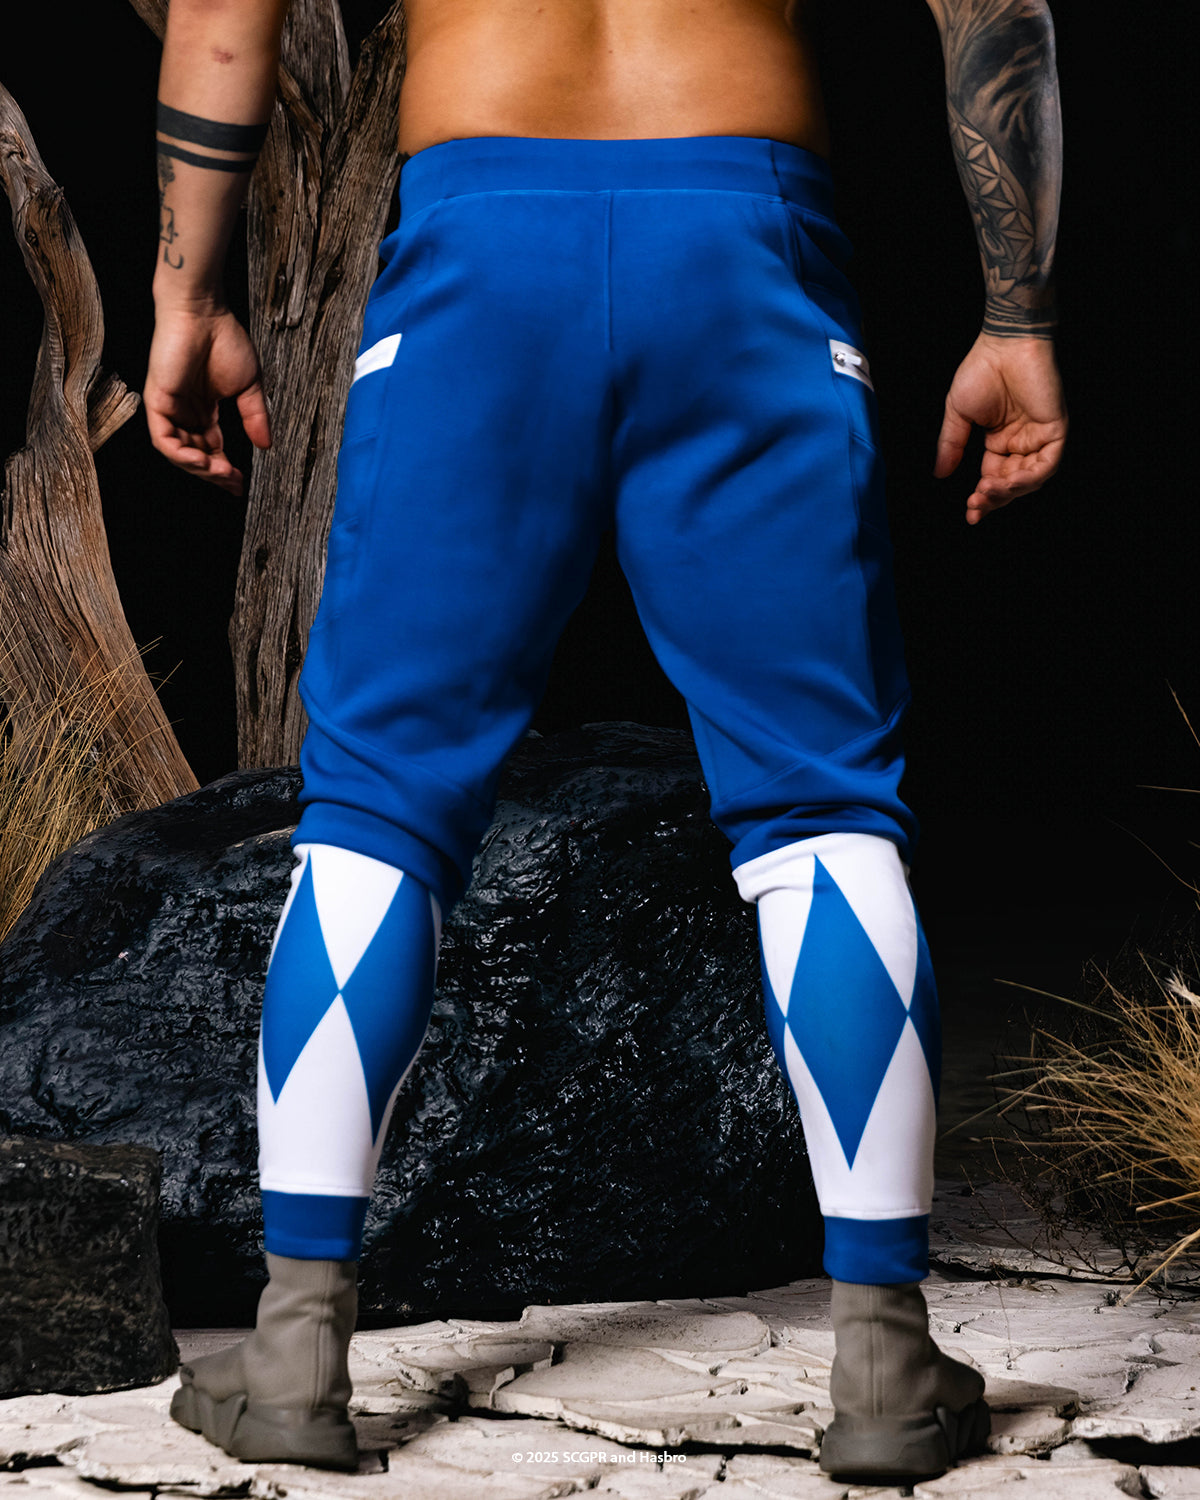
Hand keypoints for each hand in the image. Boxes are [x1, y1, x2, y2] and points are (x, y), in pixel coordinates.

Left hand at [143, 302, 270, 496]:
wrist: (203, 312)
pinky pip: (163, 440)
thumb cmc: (223, 339)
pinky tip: (202, 461)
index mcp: (205, 409)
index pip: (212, 448)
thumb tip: (266, 445)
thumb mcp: (248, 386)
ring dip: (200, 468)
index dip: (225, 469)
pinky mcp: (157, 402)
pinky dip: (181, 455)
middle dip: (214, 474)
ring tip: (222, 474)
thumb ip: (255, 417)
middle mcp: (185, 412)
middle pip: (196, 455)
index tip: (241, 484)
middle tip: (233, 484)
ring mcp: (169, 408)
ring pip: (178, 453)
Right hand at [935, 333, 1066, 524]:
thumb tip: (940, 473)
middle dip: (994, 499)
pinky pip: (1048, 464)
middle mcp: (1021, 442)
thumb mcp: (958, 414)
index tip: (971, 513)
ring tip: (986, 492)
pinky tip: (1008, 482)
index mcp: (1000, 441)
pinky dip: (1029, 478)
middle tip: (976, 505)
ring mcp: (1039, 436)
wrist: (1003, 344)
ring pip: (1031, 479)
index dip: (984, 498)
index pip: (995, 478)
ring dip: (1010, 492)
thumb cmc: (981, 370)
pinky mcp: (1055, 428)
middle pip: (1012, 483)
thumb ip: (951, 444)